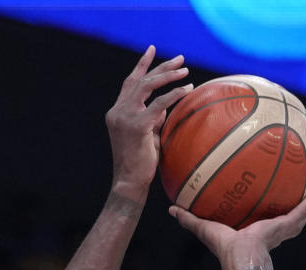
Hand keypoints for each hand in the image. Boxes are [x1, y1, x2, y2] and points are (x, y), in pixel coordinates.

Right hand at [106, 47, 191, 201]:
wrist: (129, 183)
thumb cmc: (140, 166)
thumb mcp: (147, 137)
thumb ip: (153, 119)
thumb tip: (165, 107)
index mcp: (117, 112)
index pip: (130, 82)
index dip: (142, 65)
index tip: (152, 50)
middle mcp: (118, 110)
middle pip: (140, 79)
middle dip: (161, 66)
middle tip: (180, 59)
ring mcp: (125, 117)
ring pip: (147, 86)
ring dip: (168, 76)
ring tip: (185, 71)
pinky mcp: (137, 126)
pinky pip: (159, 104)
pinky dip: (174, 94)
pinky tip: (187, 89)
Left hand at [169, 184, 305, 268]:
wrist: (241, 258)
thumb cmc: (225, 249)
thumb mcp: (204, 228)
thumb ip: (189, 219)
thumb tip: (171, 208)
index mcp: (255, 234)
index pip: (263, 225)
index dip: (266, 217)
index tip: (268, 205)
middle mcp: (271, 233)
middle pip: (285, 222)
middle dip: (292, 211)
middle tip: (297, 197)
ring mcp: (281, 230)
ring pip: (298, 218)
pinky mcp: (286, 226)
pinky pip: (300, 210)